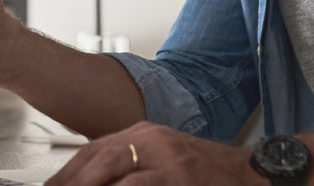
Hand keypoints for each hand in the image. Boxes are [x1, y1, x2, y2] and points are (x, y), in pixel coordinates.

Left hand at [45, 122, 258, 185]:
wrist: (245, 172)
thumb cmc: (201, 172)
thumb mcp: (159, 160)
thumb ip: (128, 168)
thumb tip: (92, 181)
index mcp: (142, 133)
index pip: (94, 149)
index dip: (68, 171)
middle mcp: (150, 138)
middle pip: (98, 155)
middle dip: (71, 178)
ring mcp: (164, 155)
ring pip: (113, 164)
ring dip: (88, 182)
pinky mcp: (177, 173)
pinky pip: (139, 183)